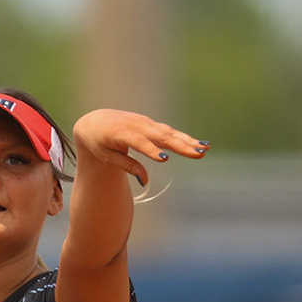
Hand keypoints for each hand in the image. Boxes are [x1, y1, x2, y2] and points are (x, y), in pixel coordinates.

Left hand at [71, 110, 207, 186]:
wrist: (96, 122)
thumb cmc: (99, 143)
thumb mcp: (106, 156)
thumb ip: (125, 165)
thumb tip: (144, 180)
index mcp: (120, 132)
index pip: (138, 142)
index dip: (151, 150)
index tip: (164, 159)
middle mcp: (136, 125)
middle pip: (161, 136)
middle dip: (180, 145)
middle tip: (197, 153)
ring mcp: (146, 123)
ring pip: (169, 133)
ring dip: (188, 141)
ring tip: (204, 149)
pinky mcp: (151, 125)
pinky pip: (169, 132)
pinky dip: (184, 138)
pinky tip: (199, 144)